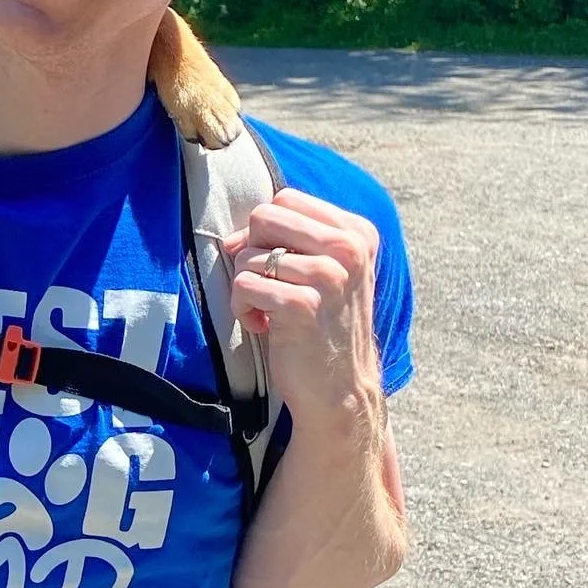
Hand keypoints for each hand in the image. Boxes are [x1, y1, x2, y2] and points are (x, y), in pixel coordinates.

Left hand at [223, 188, 383, 432]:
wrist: (340, 388)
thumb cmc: (322, 326)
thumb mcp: (324, 272)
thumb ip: (289, 241)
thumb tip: (231, 238)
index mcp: (356, 232)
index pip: (286, 199)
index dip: (264, 231)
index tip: (273, 265)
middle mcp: (348, 248)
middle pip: (264, 217)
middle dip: (251, 253)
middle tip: (266, 286)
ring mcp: (328, 276)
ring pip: (248, 256)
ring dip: (245, 289)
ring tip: (267, 312)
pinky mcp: (302, 305)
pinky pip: (242, 285)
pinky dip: (242, 309)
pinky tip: (262, 326)